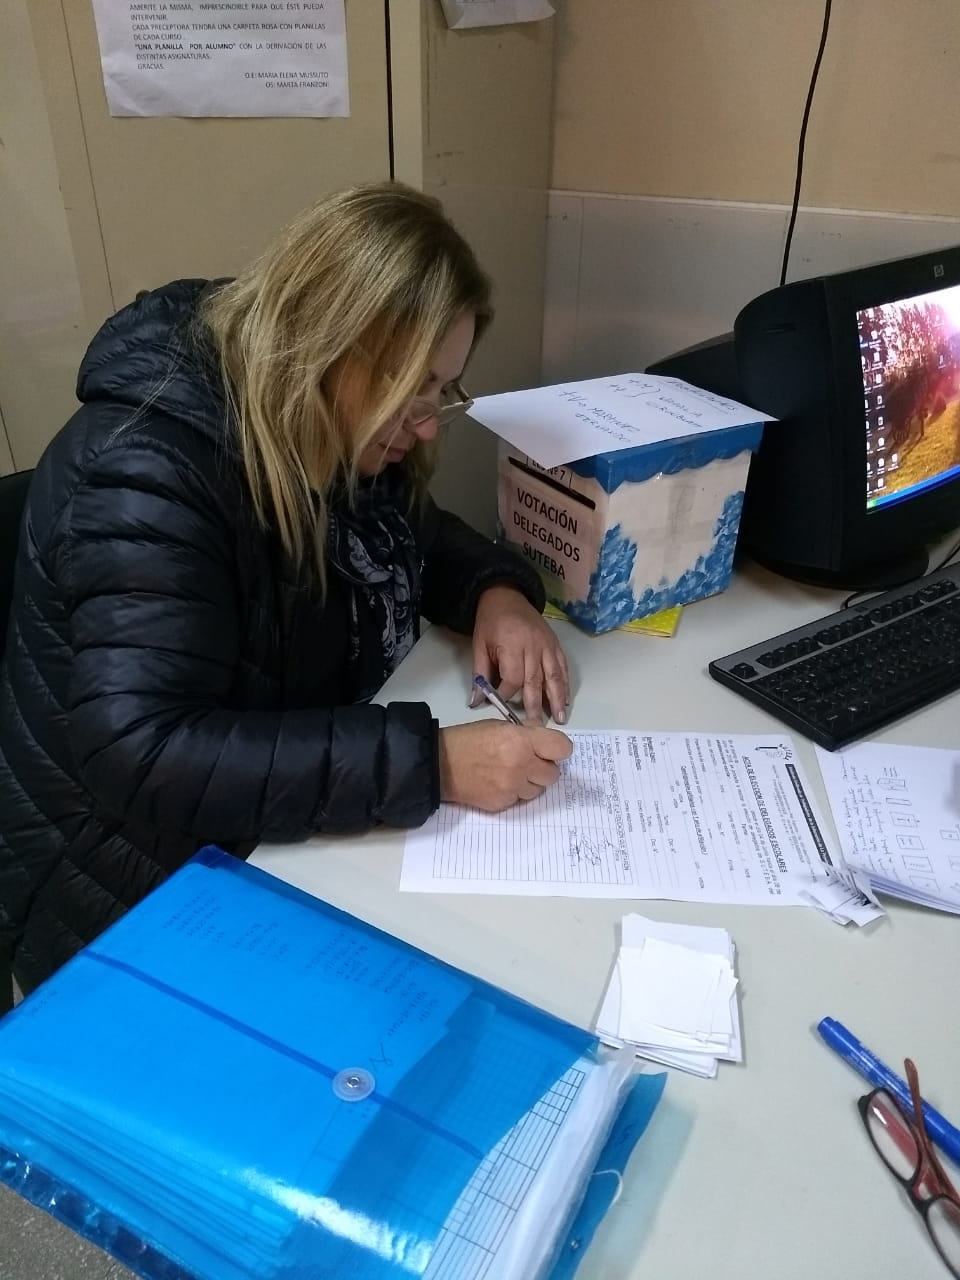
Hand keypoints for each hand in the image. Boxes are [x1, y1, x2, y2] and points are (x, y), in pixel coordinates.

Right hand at [439, 720, 573, 810]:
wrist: (440, 765)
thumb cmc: (468, 741)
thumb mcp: (500, 726)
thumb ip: (526, 733)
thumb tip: (545, 738)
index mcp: (521, 741)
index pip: (562, 748)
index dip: (558, 749)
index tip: (551, 749)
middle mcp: (521, 766)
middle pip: (553, 774)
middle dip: (543, 767)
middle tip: (528, 761)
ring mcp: (512, 788)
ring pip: (538, 790)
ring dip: (530, 782)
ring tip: (510, 772)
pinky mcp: (503, 804)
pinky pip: (520, 799)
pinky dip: (514, 792)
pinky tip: (498, 782)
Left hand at [471, 586, 570, 723]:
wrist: (506, 596)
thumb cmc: (490, 622)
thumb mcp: (479, 646)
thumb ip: (480, 674)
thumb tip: (475, 701)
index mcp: (512, 645)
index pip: (513, 678)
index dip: (507, 695)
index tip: (501, 706)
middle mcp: (533, 646)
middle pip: (535, 680)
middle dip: (536, 705)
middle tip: (537, 727)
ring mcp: (547, 645)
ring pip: (554, 676)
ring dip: (558, 699)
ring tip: (560, 718)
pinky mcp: (555, 644)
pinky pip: (563, 667)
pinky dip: (565, 684)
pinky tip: (566, 699)